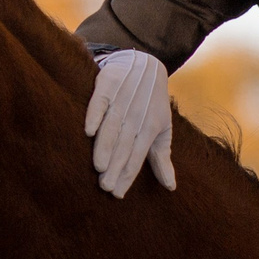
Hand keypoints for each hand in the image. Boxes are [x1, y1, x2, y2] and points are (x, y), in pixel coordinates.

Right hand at [84, 50, 174, 196]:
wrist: (146, 64)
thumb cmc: (153, 103)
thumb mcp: (162, 128)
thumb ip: (162, 157)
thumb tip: (170, 186)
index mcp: (150, 127)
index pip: (138, 156)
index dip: (127, 175)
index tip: (117, 193)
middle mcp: (137, 115)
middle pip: (124, 145)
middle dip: (115, 166)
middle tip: (105, 186)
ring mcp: (122, 100)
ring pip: (112, 127)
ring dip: (105, 146)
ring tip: (98, 166)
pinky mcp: (108, 85)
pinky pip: (100, 102)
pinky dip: (95, 115)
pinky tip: (88, 131)